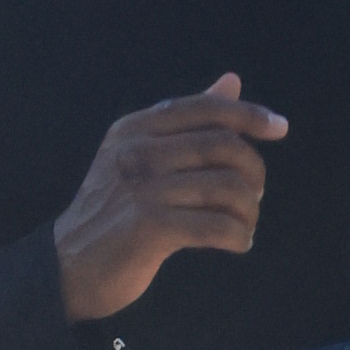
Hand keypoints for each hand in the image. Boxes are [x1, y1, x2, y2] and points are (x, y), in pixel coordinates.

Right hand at [53, 74, 287, 323]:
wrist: (69, 267)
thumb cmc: (113, 213)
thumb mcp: (140, 156)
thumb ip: (186, 121)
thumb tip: (232, 81)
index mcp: (135, 128)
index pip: (205, 108)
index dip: (249, 115)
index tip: (280, 128)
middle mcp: (137, 151)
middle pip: (223, 146)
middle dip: (253, 172)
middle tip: (253, 197)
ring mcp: (142, 189)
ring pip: (226, 188)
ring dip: (248, 211)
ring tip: (245, 225)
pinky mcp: (149, 227)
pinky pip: (216, 226)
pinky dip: (237, 236)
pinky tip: (238, 243)